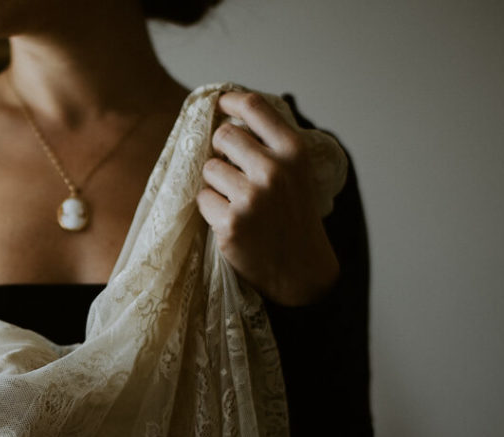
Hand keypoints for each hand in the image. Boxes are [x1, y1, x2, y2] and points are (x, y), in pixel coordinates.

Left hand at [197, 92, 339, 305]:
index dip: (230, 100)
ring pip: (209, 169)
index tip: (219, 104)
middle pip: (224, 136)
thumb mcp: (296, 174)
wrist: (301, 270)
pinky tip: (231, 221)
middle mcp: (273, 170)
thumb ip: (271, 145)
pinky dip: (211, 209)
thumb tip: (229, 115)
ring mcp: (251, 198)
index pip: (254, 107)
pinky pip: (202, 199)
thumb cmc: (293, 217)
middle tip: (234, 172)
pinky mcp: (230, 223)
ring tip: (237, 202)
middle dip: (222, 151)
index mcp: (293, 152)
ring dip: (216, 183)